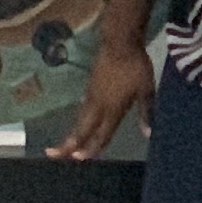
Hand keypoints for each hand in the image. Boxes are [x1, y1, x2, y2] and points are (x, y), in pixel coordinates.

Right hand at [52, 26, 155, 158]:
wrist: (119, 43)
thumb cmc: (135, 66)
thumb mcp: (146, 90)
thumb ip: (146, 111)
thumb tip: (149, 133)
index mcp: (112, 108)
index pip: (101, 134)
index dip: (91, 148)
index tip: (78, 159)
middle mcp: (98, 105)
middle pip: (81, 129)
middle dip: (67, 144)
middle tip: (53, 155)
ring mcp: (92, 95)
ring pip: (80, 120)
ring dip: (72, 133)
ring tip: (64, 145)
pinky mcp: (90, 87)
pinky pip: (83, 109)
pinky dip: (79, 121)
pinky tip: (80, 124)